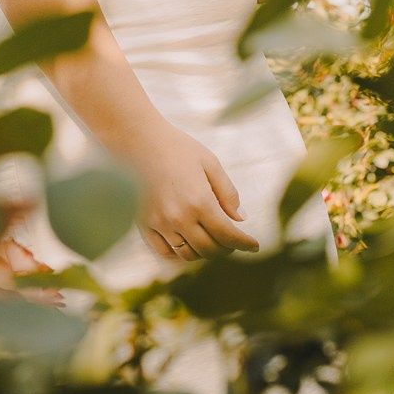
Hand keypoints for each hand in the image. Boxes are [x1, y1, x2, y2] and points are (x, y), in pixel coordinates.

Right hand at [123, 118, 258, 261]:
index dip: (244, 244)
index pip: (228, 235)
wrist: (138, 139)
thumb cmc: (176, 147)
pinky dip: (180, 253)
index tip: (255, 246)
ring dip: (204, 252)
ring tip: (211, 240)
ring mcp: (160, 224)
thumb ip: (228, 192)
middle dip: (226, 248)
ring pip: (188, 254)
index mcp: (199, 201)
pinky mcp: (144, 225)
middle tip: (232, 240)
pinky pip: (166, 252)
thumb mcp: (209, 162)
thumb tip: (241, 219)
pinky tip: (188, 242)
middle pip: (210, 249)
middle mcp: (179, 217)